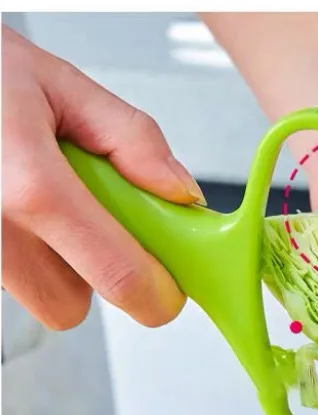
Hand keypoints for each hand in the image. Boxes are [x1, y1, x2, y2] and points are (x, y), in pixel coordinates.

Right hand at [1, 26, 203, 329]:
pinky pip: (10, 280)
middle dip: (93, 274)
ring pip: (35, 296)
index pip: (120, 278)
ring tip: (40, 199)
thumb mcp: (59, 84)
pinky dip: (22, 254)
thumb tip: (180, 193)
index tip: (168, 287)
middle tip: (91, 219)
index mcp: (31, 188)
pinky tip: (12, 205)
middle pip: (71, 306)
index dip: (156, 296)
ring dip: (53, 263)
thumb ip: (131, 139)